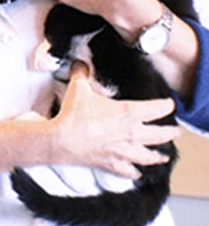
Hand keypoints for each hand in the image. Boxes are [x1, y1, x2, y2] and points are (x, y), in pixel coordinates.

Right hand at [51, 62, 179, 178]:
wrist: (63, 140)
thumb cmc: (74, 115)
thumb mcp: (78, 87)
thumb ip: (81, 73)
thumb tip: (80, 64)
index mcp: (127, 113)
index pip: (156, 109)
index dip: (165, 106)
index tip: (169, 104)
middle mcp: (130, 134)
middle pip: (159, 135)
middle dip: (169, 133)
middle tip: (175, 132)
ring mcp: (123, 151)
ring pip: (148, 156)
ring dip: (158, 156)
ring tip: (163, 156)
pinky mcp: (113, 164)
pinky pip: (129, 171)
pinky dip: (135, 172)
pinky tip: (137, 173)